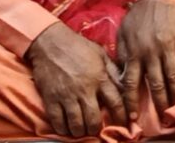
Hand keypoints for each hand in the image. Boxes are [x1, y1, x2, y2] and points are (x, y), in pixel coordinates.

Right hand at [24, 20, 124, 137]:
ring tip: (81, 129)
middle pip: (93, 119)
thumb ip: (111, 71)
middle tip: (95, 128)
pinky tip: (66, 127)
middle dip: (96, 128)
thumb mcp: (99, 53)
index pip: (115, 102)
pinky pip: (58, 123)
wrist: (50, 42)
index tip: (123, 123)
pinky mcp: (51, 99)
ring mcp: (66, 96)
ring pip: (76, 125)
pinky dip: (62, 129)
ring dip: (80, 131)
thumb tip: (124, 85)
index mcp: (99, 77)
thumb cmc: (77, 46)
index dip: (121, 116)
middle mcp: (84, 89)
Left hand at [115, 0, 174, 120]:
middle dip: (159, 104)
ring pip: (173, 79)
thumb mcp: (125, 30)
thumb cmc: (142, 12)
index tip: (133, 117)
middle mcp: (150, 51)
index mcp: (134, 50)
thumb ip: (121, 53)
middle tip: (162, 117)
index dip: (131, 102)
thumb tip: (119, 75)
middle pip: (155, 86)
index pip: (130, 83)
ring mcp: (168, 46)